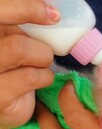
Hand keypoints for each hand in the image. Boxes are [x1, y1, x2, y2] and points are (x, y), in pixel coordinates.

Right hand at [0, 0, 59, 128]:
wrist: (5, 104)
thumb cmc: (11, 67)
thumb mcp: (13, 39)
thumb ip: (20, 26)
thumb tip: (50, 12)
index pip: (0, 8)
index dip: (26, 8)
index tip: (53, 15)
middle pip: (14, 38)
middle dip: (40, 47)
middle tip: (47, 54)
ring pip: (19, 50)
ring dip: (42, 59)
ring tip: (42, 67)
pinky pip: (30, 77)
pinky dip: (45, 77)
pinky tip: (41, 80)